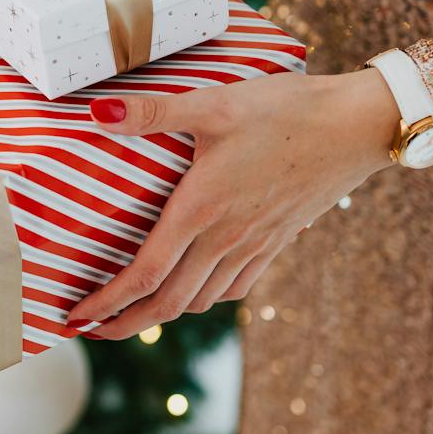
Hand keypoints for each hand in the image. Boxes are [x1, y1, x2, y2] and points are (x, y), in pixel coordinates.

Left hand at [66, 69, 401, 338]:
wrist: (357, 126)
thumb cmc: (285, 110)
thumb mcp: (213, 102)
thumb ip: (152, 111)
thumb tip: (96, 110)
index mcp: (200, 210)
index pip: (144, 275)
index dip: (106, 303)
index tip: (74, 317)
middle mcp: (225, 238)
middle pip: (167, 303)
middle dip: (124, 324)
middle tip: (90, 330)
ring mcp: (254, 245)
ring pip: (200, 300)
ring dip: (162, 314)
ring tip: (133, 313)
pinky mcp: (277, 241)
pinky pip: (235, 288)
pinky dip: (205, 299)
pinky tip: (195, 288)